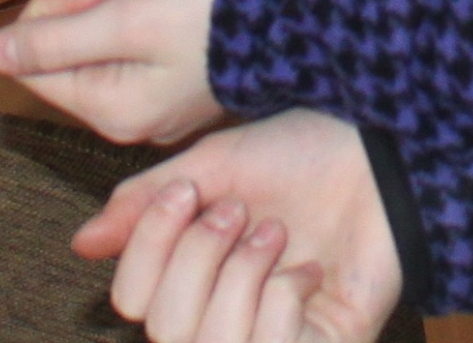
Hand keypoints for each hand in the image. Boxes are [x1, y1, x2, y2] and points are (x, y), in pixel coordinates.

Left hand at [0, 0, 223, 144]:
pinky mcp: (187, 66)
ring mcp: (163, 90)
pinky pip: (140, 35)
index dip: (49, 18)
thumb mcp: (125, 19)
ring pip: (103, 35)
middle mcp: (135, 111)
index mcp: (115, 112)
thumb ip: (54, 38)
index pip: (35, 67)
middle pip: (68, 51)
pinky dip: (143, 4)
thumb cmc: (218, 13)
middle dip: (85, 6)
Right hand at [78, 109, 402, 342]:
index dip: (148, 249)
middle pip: (163, 327)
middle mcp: (227, 312)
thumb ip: (149, 203)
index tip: (189, 194)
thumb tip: (84, 243)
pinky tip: (310, 268)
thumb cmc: (308, 154)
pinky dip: (283, 299)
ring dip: (242, 275)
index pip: (131, 301)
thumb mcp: (217, 166)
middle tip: (241, 213)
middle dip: (198, 257)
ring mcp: (272, 336)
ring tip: (277, 233)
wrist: (388, 149)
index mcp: (198, 273)